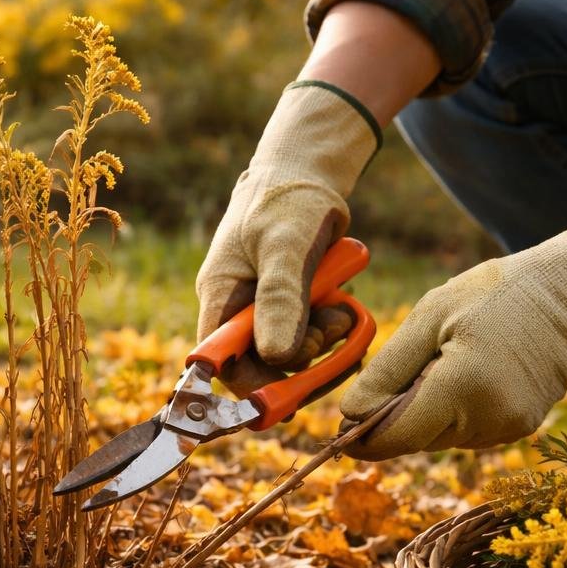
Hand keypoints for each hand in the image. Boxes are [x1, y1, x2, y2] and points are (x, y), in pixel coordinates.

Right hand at [195, 81, 378, 394]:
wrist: (308, 169)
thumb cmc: (290, 198)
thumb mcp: (286, 246)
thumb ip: (280, 299)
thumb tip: (275, 357)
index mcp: (220, 296)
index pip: (221, 365)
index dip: (252, 388)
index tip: (290, 399)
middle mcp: (238, 308)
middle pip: (261, 366)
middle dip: (301, 361)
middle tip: (331, 334)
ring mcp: (264, 307)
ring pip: (291, 353)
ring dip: (322, 343)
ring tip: (343, 312)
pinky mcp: (290, 304)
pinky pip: (309, 335)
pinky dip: (331, 329)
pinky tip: (346, 308)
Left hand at [339, 211, 566, 457]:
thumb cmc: (493, 294)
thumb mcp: (429, 318)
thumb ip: (387, 371)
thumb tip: (350, 415)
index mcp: (462, 388)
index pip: (396, 437)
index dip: (362, 437)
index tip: (341, 427)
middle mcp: (489, 419)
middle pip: (416, 439)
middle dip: (397, 416)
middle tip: (407, 366)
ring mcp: (510, 427)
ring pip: (441, 437)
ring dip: (428, 411)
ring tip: (446, 359)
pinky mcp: (522, 427)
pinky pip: (468, 430)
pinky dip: (455, 410)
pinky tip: (469, 369)